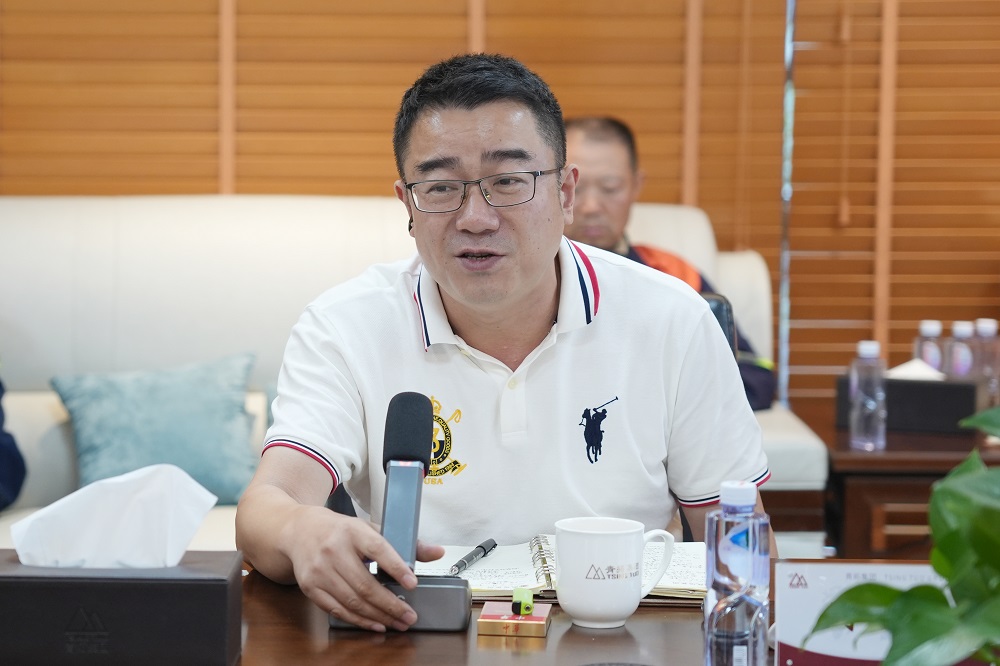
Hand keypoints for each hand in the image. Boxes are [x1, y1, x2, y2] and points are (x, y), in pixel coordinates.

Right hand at [282, 506, 444, 631]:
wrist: (299, 530)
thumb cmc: (339, 531)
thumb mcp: (370, 528)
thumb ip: (403, 541)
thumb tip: (436, 552)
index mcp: (352, 531)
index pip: (378, 549)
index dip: (396, 568)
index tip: (412, 583)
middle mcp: (334, 550)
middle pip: (365, 584)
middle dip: (391, 604)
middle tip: (409, 615)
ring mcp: (320, 570)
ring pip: (352, 601)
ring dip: (378, 616)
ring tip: (397, 622)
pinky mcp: (310, 587)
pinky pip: (337, 610)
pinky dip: (358, 620)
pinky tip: (375, 623)